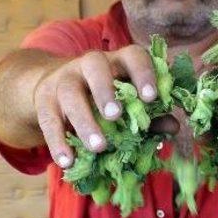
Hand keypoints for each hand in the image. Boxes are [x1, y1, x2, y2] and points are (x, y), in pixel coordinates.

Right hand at [33, 45, 164, 167]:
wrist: (55, 89)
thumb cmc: (104, 98)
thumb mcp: (127, 103)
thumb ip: (150, 115)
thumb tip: (174, 127)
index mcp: (118, 61)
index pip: (132, 56)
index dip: (143, 74)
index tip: (151, 97)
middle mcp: (89, 64)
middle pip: (94, 66)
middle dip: (106, 90)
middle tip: (116, 116)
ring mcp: (63, 80)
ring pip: (70, 93)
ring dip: (84, 120)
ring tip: (98, 147)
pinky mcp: (44, 100)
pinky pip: (49, 120)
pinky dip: (57, 142)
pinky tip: (67, 161)